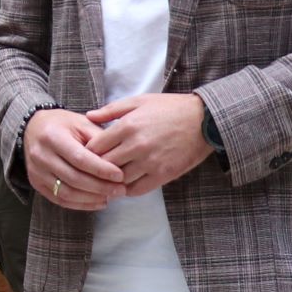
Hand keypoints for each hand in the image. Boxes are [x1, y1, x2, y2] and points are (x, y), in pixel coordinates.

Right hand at [26, 107, 125, 211]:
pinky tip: (97, 202)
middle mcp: (41, 155)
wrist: (34, 128)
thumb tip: (118, 162)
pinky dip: (81, 204)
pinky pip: (60, 199)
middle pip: (74, 178)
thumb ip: (99, 140)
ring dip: (91, 198)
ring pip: (66, 193)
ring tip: (111, 196)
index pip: (79, 158)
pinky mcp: (36, 183)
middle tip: (120, 190)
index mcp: (52, 136)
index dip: (101, 169)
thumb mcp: (82, 123)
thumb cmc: (63, 125)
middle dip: (100, 187)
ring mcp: (36, 172)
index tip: (120, 176)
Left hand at [85, 93, 214, 196]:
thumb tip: (88, 116)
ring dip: (112, 181)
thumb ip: (111, 110)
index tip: (86, 154)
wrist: (205, 120)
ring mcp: (150, 162)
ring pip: (119, 180)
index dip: (87, 152)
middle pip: (104, 165)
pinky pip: (138, 189)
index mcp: (127, 126)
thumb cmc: (170, 108)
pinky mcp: (163, 174)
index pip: (94, 147)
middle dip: (96, 168)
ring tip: (108, 179)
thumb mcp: (139, 101)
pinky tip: (125, 184)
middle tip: (93, 170)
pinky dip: (128, 189)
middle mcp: (136, 146)